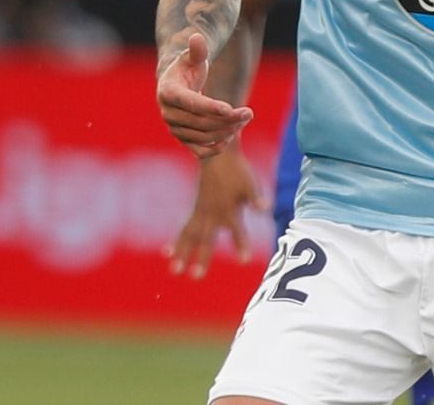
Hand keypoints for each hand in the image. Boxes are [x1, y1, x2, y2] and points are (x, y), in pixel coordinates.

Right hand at [156, 33, 252, 157]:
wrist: (177, 86)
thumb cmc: (187, 68)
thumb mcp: (192, 57)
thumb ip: (196, 50)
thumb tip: (197, 37)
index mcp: (169, 92)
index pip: (190, 103)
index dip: (210, 107)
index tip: (230, 109)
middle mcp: (168, 113)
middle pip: (200, 122)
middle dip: (227, 119)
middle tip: (249, 112)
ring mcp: (174, 128)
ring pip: (202, 136)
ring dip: (226, 130)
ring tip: (245, 119)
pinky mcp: (183, 139)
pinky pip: (198, 150)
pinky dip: (214, 148)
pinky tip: (230, 138)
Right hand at [167, 141, 267, 278]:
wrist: (218, 156)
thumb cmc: (237, 171)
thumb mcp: (250, 184)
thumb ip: (256, 198)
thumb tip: (266, 209)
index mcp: (228, 210)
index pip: (238, 231)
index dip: (242, 244)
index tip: (245, 261)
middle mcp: (213, 214)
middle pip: (206, 239)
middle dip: (202, 258)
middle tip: (196, 276)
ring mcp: (202, 213)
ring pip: (190, 237)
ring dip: (183, 253)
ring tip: (174, 271)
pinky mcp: (196, 211)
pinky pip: (184, 228)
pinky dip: (177, 241)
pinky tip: (168, 252)